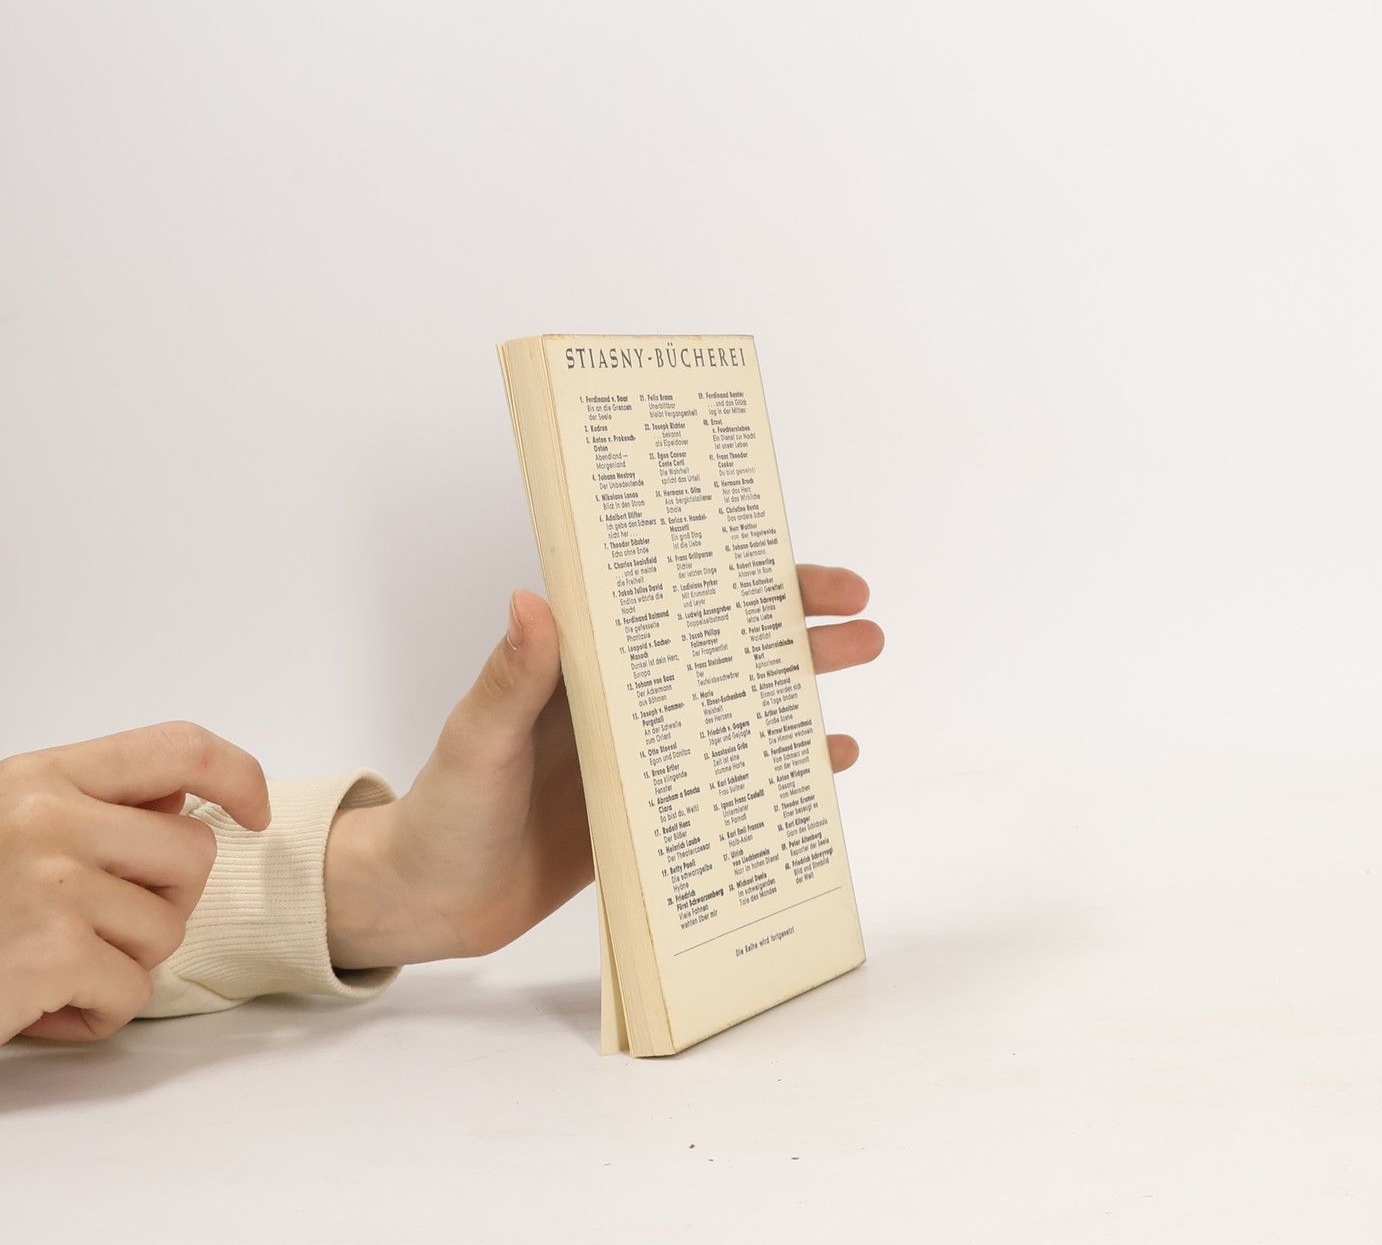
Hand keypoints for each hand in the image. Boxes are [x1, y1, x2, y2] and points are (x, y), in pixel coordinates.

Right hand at [0, 724, 269, 1043]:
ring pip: (167, 930)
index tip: (251, 813)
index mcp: (43, 776)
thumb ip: (93, 807)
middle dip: (165, 901)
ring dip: (123, 963)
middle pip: (192, 855)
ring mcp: (51, 886)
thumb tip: (186, 805)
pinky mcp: (48, 956)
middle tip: (98, 925)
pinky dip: (97, 1013)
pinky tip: (41, 1006)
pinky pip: (133, 993)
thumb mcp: (14, 825)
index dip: (237, 775)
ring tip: (53, 963)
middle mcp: (49, 819)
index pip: (178, 747)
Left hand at [324, 565, 883, 968]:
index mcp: (583, 658)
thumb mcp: (475, 743)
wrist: (430, 906)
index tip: (792, 562)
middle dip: (795, 621)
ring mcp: (645, 749)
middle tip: (861, 618)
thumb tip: (532, 600)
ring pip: (737, 702)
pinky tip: (829, 759)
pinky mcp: (655, 805)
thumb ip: (509, 681)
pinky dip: (780, 765)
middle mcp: (623, 692)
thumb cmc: (442, 812)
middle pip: (723, 642)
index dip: (735, 574)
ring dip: (799, 682)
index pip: (669, 597)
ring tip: (862, 661)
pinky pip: (729, 776)